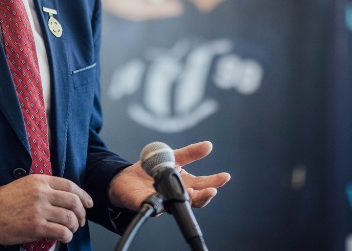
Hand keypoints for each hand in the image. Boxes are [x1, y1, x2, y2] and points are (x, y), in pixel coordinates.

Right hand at [0, 174, 92, 244]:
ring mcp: (39, 210)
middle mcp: (42, 193)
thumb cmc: (2, 200)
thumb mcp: (25, 185)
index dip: (83, 195)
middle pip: (74, 201)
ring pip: (70, 217)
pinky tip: (64, 237)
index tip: (88, 203)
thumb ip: (44, 188)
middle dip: (82, 213)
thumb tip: (62, 199)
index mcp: (40, 181)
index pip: (70, 185)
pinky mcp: (35, 226)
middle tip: (81, 220)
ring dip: (74, 226)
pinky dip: (67, 236)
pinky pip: (61, 231)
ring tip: (71, 230)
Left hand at [107, 141, 230, 210]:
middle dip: (205, 196)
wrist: (126, 177)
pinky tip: (161, 196)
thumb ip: (190, 153)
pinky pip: (153, 204)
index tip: (224, 177)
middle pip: (195, 200)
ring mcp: (163, 202)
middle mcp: (176, 196)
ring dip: (187, 199)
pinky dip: (158, 201)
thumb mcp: (173, 157)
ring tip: (192, 192)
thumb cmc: (152, 169)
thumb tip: (209, 145)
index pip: (203, 186)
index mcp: (184, 184)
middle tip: (212, 191)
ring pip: (178, 205)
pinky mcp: (146, 204)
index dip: (214, 183)